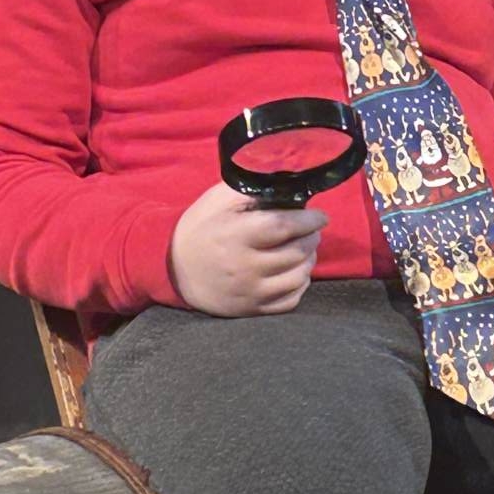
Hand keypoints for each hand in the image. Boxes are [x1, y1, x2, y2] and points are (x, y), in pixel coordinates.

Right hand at [169, 182, 327, 315]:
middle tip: (310, 230)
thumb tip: (286, 183)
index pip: (284, 226)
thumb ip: (251, 190)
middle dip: (312, 237)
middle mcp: (245, 266)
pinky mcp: (252, 309)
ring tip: (304, 248)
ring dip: (309, 260)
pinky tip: (294, 271)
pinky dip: (300, 284)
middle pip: (297, 252)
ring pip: (299, 277)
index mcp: (236, 234)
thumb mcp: (218, 200)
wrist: (173, 269)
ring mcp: (250, 291)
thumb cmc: (200, 228)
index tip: (320, 216)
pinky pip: (291, 300)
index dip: (309, 220)